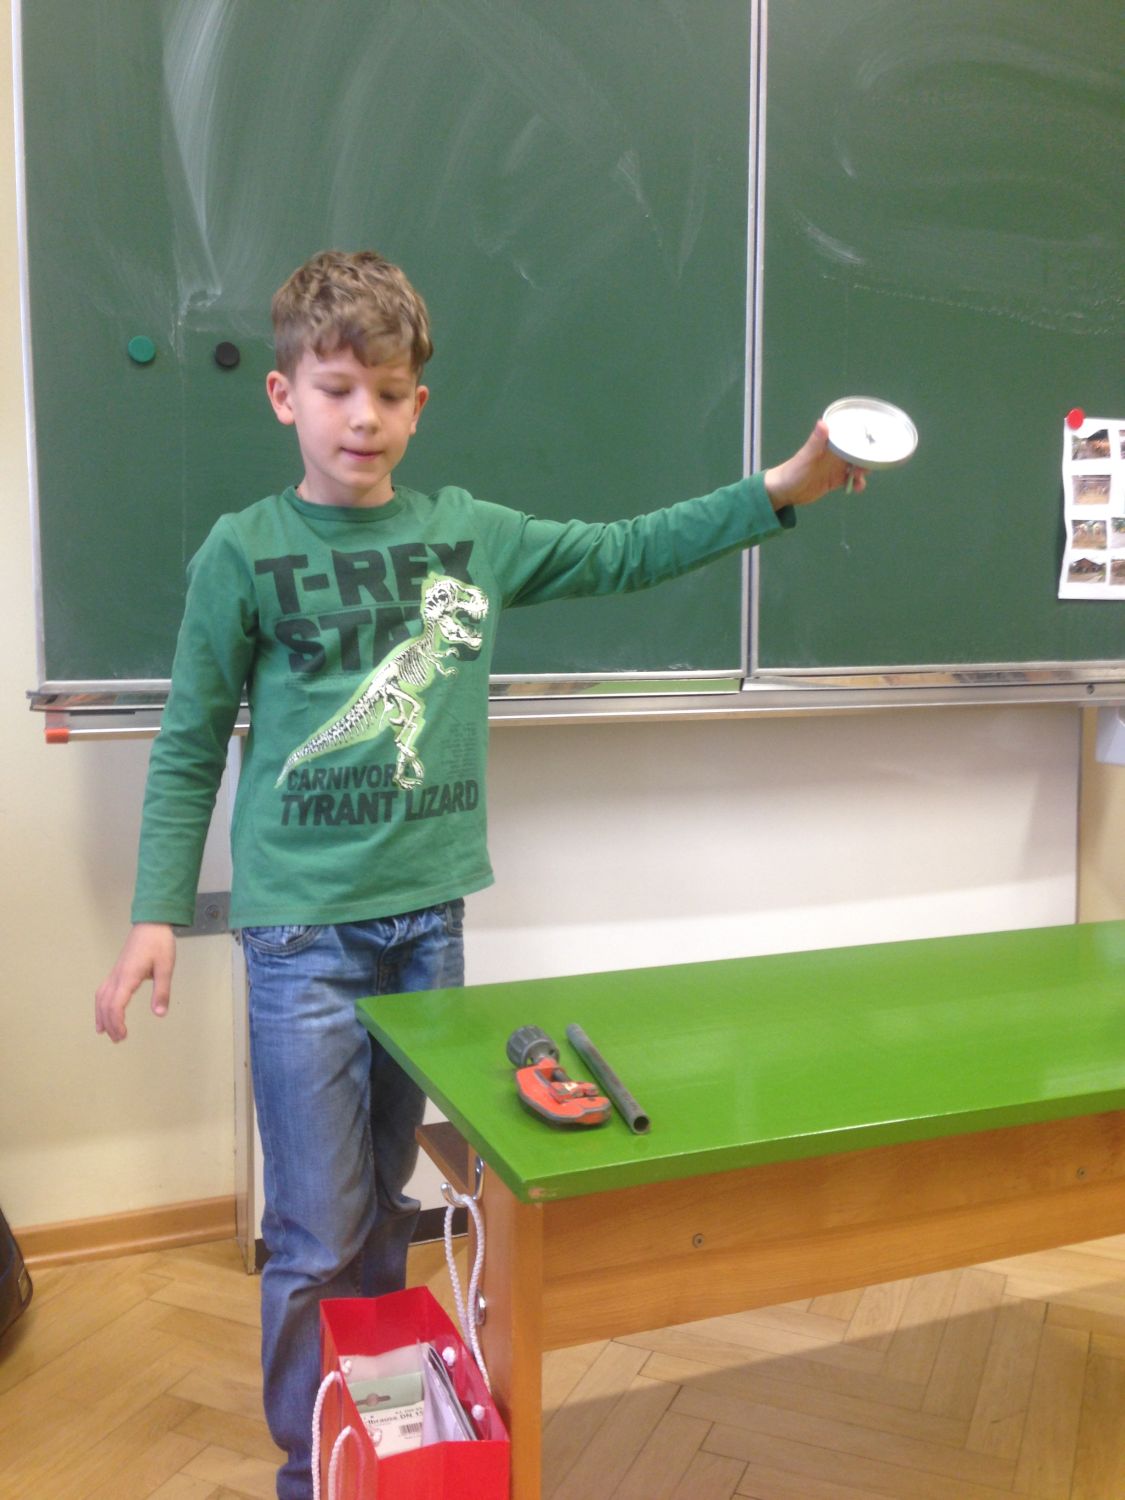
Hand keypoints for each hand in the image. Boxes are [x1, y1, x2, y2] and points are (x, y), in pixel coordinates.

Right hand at [95, 923, 176, 1042]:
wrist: (151, 923)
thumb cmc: (159, 943)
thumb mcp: (166, 967)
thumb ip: (162, 991)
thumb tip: (159, 1014)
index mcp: (128, 976)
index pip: (116, 1004)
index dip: (117, 1022)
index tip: (123, 1035)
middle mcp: (117, 976)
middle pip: (106, 1004)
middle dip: (110, 1023)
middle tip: (118, 1039)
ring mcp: (115, 973)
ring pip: (101, 998)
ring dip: (102, 1016)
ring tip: (105, 1032)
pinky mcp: (117, 970)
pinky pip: (103, 990)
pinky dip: (101, 1004)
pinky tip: (103, 1012)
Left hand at [763, 420, 865, 508]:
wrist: (783, 491)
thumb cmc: (793, 471)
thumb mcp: (806, 457)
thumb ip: (815, 442)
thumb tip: (823, 423)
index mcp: (829, 444)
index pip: (848, 435)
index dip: (861, 436)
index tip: (874, 439)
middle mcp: (835, 454)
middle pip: (856, 451)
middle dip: (866, 456)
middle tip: (870, 463)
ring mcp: (836, 467)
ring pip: (856, 465)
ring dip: (863, 471)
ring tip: (861, 477)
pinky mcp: (836, 480)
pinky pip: (851, 480)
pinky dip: (857, 483)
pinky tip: (857, 487)